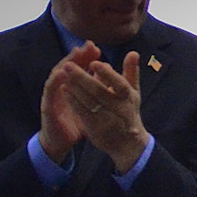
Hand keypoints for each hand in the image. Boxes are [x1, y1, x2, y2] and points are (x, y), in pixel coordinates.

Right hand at [37, 44, 98, 163]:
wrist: (62, 141)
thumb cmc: (76, 121)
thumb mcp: (89, 104)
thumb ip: (96, 89)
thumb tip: (106, 74)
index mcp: (72, 87)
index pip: (79, 69)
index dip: (86, 58)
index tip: (97, 48)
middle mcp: (61, 87)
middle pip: (69, 68)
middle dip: (78, 56)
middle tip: (88, 46)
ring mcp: (53, 95)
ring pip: (57, 76)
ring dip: (65, 65)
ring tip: (74, 55)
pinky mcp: (47, 106)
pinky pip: (50, 92)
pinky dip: (55, 81)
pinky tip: (61, 74)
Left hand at [64, 50, 148, 172]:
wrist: (128, 143)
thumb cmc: (129, 111)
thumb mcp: (133, 93)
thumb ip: (131, 72)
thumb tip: (133, 52)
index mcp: (129, 98)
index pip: (120, 84)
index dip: (107, 74)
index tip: (94, 62)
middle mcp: (120, 109)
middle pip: (99, 91)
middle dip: (82, 77)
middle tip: (68, 65)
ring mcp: (108, 119)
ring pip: (88, 101)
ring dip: (74, 87)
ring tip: (63, 74)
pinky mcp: (96, 128)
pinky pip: (82, 112)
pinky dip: (73, 100)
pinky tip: (65, 90)